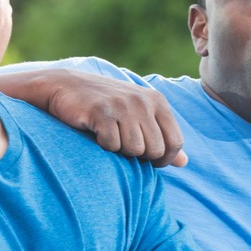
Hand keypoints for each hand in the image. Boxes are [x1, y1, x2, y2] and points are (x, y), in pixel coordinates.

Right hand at [37, 72, 186, 166]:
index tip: (149, 161)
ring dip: (120, 150)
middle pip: (155, 150)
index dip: (164, 159)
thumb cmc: (106, 106)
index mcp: (157, 101)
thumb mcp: (139, 116)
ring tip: (110, 135)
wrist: (65, 87)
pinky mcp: (102, 112)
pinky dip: (103, 145)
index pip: (175, 142)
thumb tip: (184, 163)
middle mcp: (143, 101)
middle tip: (122, 144)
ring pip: (134, 149)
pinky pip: (112, 145)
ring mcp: (123, 105)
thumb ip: (163, 137)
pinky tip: (96, 131)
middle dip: (139, 156)